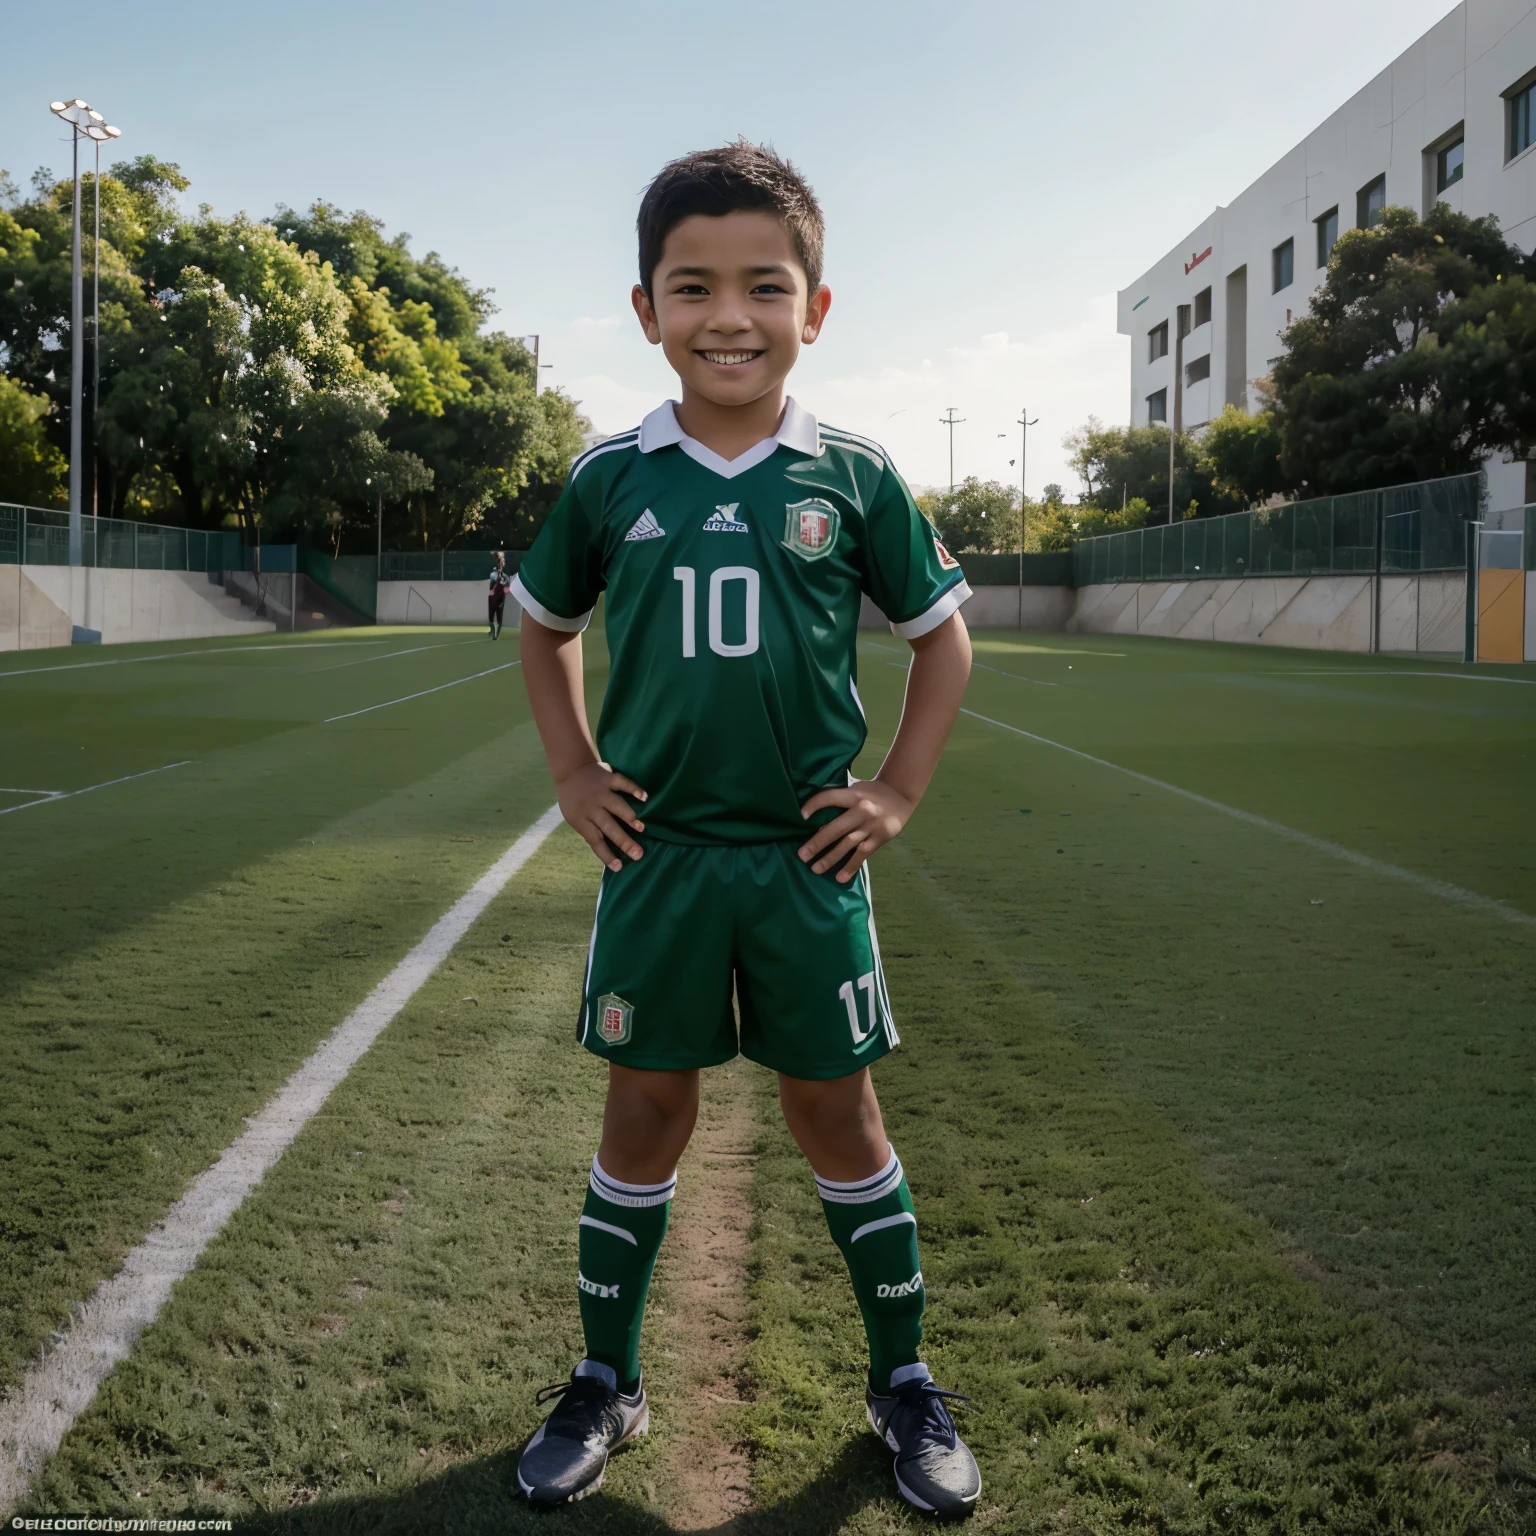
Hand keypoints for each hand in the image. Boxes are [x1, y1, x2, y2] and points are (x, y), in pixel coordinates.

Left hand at [557, 762, 647, 871]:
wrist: (570, 770)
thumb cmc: (574, 800)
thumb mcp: (574, 817)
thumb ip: (589, 830)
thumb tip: (608, 850)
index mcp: (581, 819)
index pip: (595, 841)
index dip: (606, 855)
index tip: (619, 867)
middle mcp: (591, 807)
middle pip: (608, 827)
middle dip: (624, 842)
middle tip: (638, 854)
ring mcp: (600, 792)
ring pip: (616, 805)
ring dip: (629, 817)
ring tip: (641, 828)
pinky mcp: (608, 778)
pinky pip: (623, 783)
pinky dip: (634, 789)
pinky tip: (644, 797)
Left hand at [797, 778, 914, 882]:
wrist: (901, 795)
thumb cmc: (871, 792)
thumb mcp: (855, 788)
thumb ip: (840, 797)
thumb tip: (813, 810)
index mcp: (854, 795)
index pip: (830, 798)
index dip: (814, 805)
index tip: (800, 816)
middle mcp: (862, 810)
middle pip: (837, 828)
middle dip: (818, 843)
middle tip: (802, 855)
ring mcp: (872, 826)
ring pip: (848, 844)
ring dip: (830, 858)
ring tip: (815, 869)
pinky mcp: (879, 838)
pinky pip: (863, 855)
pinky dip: (851, 867)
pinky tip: (839, 878)